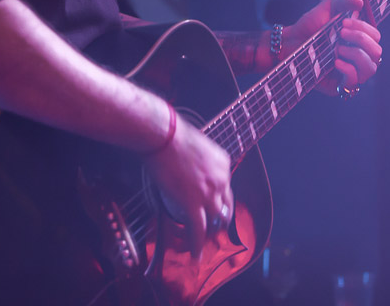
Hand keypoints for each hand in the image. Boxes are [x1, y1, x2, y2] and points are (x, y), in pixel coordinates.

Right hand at [142, 114, 232, 254]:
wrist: (163, 136)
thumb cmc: (172, 135)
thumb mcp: (195, 146)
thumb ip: (198, 161)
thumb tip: (187, 170)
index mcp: (224, 164)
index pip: (225, 188)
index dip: (218, 200)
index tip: (210, 207)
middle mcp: (222, 179)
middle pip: (225, 207)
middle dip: (219, 220)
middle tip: (211, 228)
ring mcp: (209, 193)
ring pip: (214, 221)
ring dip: (209, 232)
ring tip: (202, 242)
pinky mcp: (193, 203)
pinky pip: (198, 230)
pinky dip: (197, 245)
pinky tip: (195, 255)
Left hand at [284, 0, 381, 94]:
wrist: (290, 42)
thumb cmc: (310, 26)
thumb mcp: (327, 8)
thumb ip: (344, 0)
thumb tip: (360, 2)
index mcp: (359, 40)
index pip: (375, 36)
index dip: (364, 28)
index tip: (344, 22)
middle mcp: (358, 57)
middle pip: (377, 52)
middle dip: (361, 39)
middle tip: (341, 33)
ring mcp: (350, 72)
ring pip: (371, 68)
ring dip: (357, 55)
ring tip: (338, 48)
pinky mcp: (339, 86)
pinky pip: (355, 83)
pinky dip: (348, 70)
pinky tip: (335, 61)